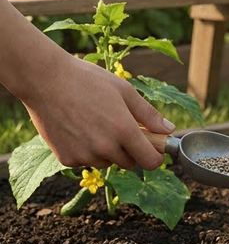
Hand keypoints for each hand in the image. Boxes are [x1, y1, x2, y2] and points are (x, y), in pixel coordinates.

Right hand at [21, 55, 174, 169]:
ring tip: (95, 124)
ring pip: (107, 162)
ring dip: (107, 151)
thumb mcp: (124, 91)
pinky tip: (77, 129)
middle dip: (131, 150)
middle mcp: (105, 148)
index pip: (150, 162)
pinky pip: (85, 161)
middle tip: (120, 128)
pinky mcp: (66, 159)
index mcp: (124, 131)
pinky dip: (86, 151)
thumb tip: (168, 130)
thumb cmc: (88, 80)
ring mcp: (84, 155)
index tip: (153, 148)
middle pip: (129, 163)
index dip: (155, 156)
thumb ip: (149, 114)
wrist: (45, 80)